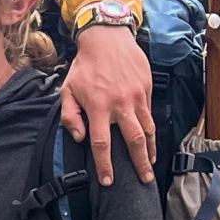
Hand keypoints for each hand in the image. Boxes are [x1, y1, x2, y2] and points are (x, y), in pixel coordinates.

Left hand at [59, 23, 155, 184]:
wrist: (107, 39)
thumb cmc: (85, 67)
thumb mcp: (67, 90)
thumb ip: (70, 116)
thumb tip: (79, 138)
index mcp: (98, 107)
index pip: (101, 143)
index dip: (105, 164)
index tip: (108, 181)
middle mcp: (120, 104)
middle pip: (133, 141)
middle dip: (139, 163)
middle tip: (143, 180)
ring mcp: (136, 97)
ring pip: (147, 129)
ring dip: (150, 150)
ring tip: (151, 165)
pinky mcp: (146, 90)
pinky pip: (150, 115)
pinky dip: (152, 131)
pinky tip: (151, 143)